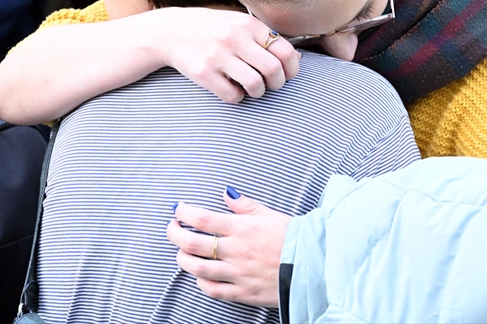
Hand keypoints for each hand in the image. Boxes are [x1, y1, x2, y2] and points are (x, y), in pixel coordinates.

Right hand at [148, 7, 299, 102]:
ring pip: (255, 85)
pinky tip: (233, 88)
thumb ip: (265, 37)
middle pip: (273, 70)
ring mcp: (218, 56)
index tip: (287, 74)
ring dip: (259, 92)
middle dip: (278, 83)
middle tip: (272, 85)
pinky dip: (238, 97)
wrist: (170, 31)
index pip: (285, 50)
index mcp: (247, 24)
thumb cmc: (211, 28)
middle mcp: (234, 38)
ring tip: (252, 88)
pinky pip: (233, 96)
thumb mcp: (238, 23)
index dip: (292, 68)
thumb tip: (297, 58)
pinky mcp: (204, 74)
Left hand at [167, 191, 290, 307]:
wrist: (313, 265)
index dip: (184, 213)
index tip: (179, 210)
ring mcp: (237, 273)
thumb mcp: (270, 215)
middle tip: (172, 228)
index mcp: (242, 228)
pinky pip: (212, 290)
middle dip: (175, 234)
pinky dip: (201, 282)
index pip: (202, 219)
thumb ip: (245, 206)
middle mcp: (236, 251)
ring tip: (181, 253)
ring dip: (183, 259)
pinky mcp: (242, 292)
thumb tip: (227, 193)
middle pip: (192, 243)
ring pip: (197, 268)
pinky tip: (200, 275)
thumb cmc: (294, 238)